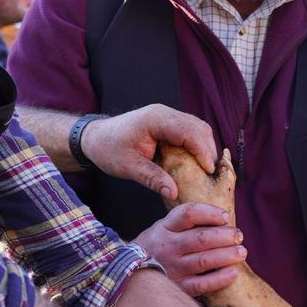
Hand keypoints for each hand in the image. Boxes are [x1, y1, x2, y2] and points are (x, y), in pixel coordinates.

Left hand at [79, 104, 218, 199]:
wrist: (94, 137)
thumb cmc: (108, 149)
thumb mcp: (128, 167)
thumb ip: (152, 178)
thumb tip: (174, 193)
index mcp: (156, 119)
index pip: (189, 132)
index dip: (203, 151)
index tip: (209, 171)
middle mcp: (165, 113)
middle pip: (199, 128)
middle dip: (209, 150)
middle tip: (212, 175)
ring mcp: (167, 116)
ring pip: (197, 128)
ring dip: (205, 148)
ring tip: (207, 171)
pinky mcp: (167, 123)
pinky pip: (190, 131)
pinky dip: (197, 146)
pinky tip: (196, 163)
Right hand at [134, 203, 246, 297]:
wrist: (128, 274)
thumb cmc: (155, 247)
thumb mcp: (162, 228)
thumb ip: (184, 222)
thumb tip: (221, 218)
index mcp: (164, 228)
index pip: (188, 214)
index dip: (209, 213)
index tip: (225, 217)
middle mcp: (167, 247)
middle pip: (201, 239)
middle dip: (225, 236)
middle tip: (239, 236)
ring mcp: (172, 268)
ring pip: (204, 261)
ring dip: (226, 256)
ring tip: (241, 252)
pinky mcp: (177, 287)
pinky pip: (201, 284)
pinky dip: (219, 279)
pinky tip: (233, 273)